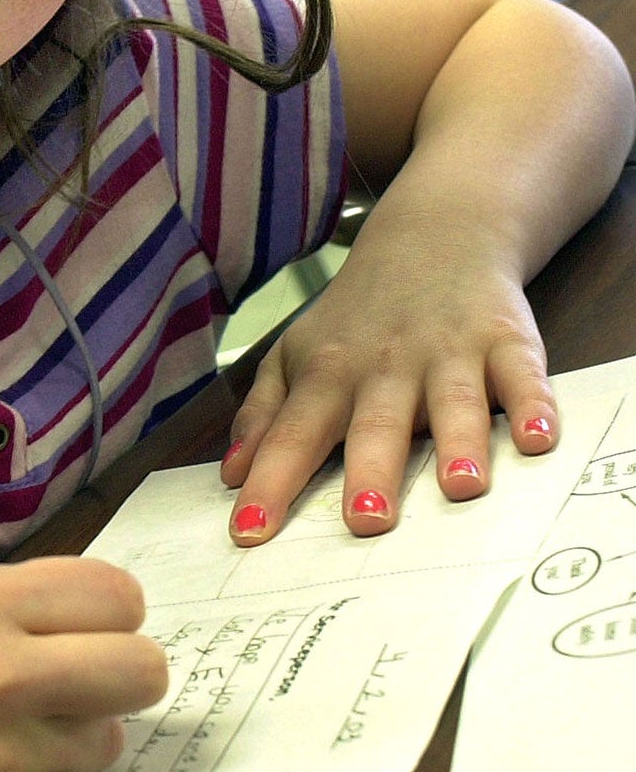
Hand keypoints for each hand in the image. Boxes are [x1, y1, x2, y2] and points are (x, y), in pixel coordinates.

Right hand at [0, 557, 166, 771]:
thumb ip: (9, 611)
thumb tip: (100, 622)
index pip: (116, 595)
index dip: (106, 614)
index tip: (84, 629)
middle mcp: (0, 677)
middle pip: (143, 669)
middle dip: (119, 675)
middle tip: (79, 683)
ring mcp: (6, 759)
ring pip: (105, 740)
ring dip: (67, 737)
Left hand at [220, 220, 556, 545]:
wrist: (433, 236)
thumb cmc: (356, 321)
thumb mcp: (294, 357)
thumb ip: (261, 416)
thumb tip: (231, 476)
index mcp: (325, 377)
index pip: (290, 437)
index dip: (269, 484)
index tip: (249, 534)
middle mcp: (382, 367)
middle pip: (373, 425)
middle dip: (369, 471)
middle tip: (365, 522)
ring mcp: (446, 352)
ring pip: (450, 401)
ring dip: (457, 442)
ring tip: (461, 487)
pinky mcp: (504, 340)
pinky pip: (521, 374)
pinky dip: (534, 404)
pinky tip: (539, 438)